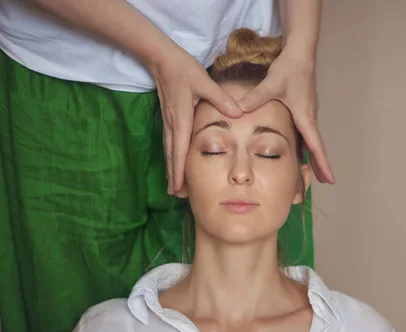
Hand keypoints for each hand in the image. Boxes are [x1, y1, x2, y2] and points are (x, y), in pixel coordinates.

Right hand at [149, 46, 242, 194]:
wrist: (162, 59)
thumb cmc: (183, 70)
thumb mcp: (204, 82)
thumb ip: (221, 98)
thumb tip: (239, 112)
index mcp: (182, 119)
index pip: (180, 150)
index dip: (179, 170)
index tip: (178, 187)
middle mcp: (173, 124)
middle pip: (172, 156)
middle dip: (174, 176)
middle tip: (177, 195)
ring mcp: (169, 122)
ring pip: (169, 151)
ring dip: (172, 169)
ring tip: (174, 187)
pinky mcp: (169, 119)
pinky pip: (170, 143)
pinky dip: (172, 157)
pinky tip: (175, 164)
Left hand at [237, 50, 334, 183]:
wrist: (300, 53)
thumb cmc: (289, 69)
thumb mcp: (271, 84)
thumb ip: (256, 98)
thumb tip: (240, 110)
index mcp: (305, 116)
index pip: (316, 145)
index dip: (323, 163)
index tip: (330, 179)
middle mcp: (309, 117)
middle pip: (316, 146)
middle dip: (320, 164)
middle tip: (324, 181)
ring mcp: (308, 112)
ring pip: (311, 138)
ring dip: (313, 154)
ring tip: (313, 170)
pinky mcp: (304, 108)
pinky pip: (306, 130)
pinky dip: (306, 143)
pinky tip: (301, 149)